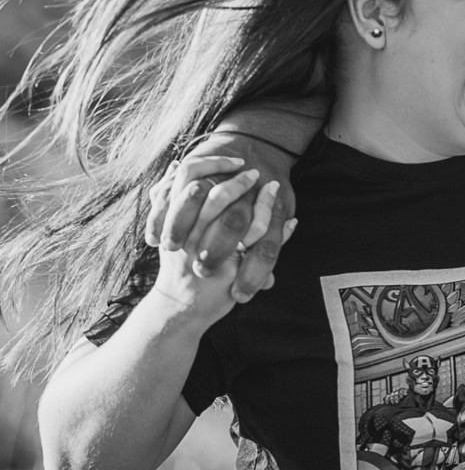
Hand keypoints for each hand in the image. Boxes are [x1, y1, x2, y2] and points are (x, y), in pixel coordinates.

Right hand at [149, 163, 276, 324]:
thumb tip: (176, 164)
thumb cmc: (177, 265)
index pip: (188, 178)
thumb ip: (169, 197)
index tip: (233, 160)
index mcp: (175, 220)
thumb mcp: (169, 229)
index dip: (211, 164)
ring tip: (274, 189)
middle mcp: (190, 235)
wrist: (179, 309)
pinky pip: (258, 248)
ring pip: (237, 220)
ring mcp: (209, 253)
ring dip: (261, 203)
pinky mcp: (228, 272)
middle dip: (238, 181)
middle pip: (213, 196)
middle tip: (255, 171)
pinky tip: (291, 222)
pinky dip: (277, 232)